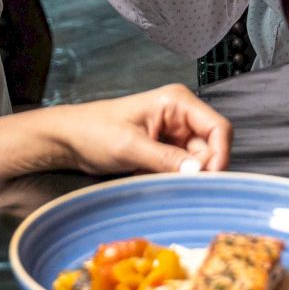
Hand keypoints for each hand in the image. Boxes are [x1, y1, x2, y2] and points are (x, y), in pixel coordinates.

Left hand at [44, 85, 231, 175]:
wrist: (68, 140)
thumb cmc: (93, 132)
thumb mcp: (129, 146)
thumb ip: (165, 159)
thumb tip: (198, 172)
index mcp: (177, 102)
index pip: (218, 127)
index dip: (220, 155)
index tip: (209, 181)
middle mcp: (181, 115)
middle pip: (211, 148)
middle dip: (201, 170)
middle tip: (181, 187)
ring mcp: (174, 133)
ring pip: (198, 162)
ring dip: (185, 177)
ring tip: (160, 182)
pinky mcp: (165, 150)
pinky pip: (183, 169)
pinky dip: (174, 179)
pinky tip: (154, 181)